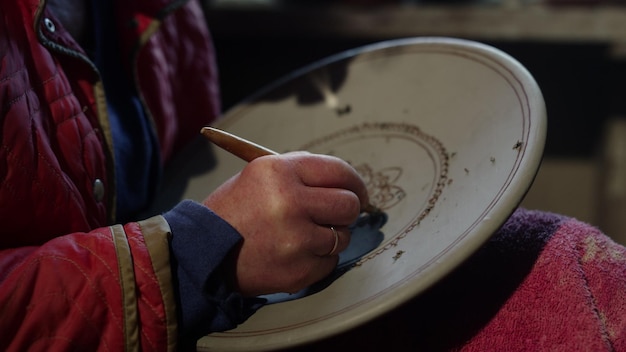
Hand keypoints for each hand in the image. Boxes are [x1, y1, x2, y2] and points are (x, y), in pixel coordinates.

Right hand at [203, 151, 368, 296]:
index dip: (354, 183)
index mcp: (279, 171)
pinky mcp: (298, 270)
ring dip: (330, 236)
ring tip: (301, 236)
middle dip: (346, 210)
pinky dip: (318, 259)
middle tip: (333, 215)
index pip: (339, 171)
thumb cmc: (234, 210)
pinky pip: (330, 261)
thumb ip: (302, 173)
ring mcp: (296, 239)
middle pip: (348, 205)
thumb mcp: (260, 175)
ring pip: (342, 236)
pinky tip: (294, 254)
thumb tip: (347, 182)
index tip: (357, 192)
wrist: (202, 252)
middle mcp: (290, 202)